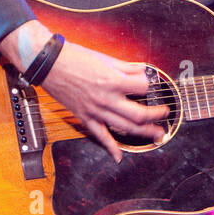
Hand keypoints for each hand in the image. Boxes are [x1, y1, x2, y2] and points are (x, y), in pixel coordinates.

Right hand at [0, 22, 167, 162]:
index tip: (151, 84)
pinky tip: (119, 157)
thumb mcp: (105, 58)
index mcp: (113, 81)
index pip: (143, 87)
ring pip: (125, 128)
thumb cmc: (75, 57)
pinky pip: (100, 136)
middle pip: (140, 114)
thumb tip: (143, 70)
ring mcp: (96, 111)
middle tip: (164, 114)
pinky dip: (111, 149)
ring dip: (144, 133)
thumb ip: (127, 67)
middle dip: (156, 116)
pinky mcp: (85, 117)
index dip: (150, 85)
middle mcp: (107, 98)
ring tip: (157, 134)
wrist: (49, 64)